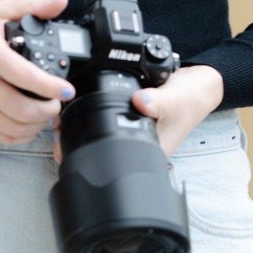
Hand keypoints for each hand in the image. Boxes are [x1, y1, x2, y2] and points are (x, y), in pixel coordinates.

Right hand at [0, 0, 75, 144]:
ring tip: (46, 112)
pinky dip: (21, 136)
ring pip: (13, 126)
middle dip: (48, 110)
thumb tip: (60, 0)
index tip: (66, 90)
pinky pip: (1, 136)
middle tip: (57, 102)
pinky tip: (30, 125)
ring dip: (37, 124)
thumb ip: (32, 6)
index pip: (25, 76)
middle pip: (21, 109)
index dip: (51, 87)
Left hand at [52, 64, 223, 162]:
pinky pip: (103, 123)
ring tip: (62, 117)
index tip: (61, 142)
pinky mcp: (127, 121)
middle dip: (75, 142)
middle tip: (56, 125)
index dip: (84, 156)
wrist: (197, 89)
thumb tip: (141, 103)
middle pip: (98, 153)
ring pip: (98, 138)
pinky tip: (79, 104)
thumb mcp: (175, 99)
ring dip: (80, 128)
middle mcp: (135, 149)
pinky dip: (89, 115)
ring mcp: (130, 136)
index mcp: (146, 153)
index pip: (109, 164)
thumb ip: (159, 101)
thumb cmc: (189, 100)